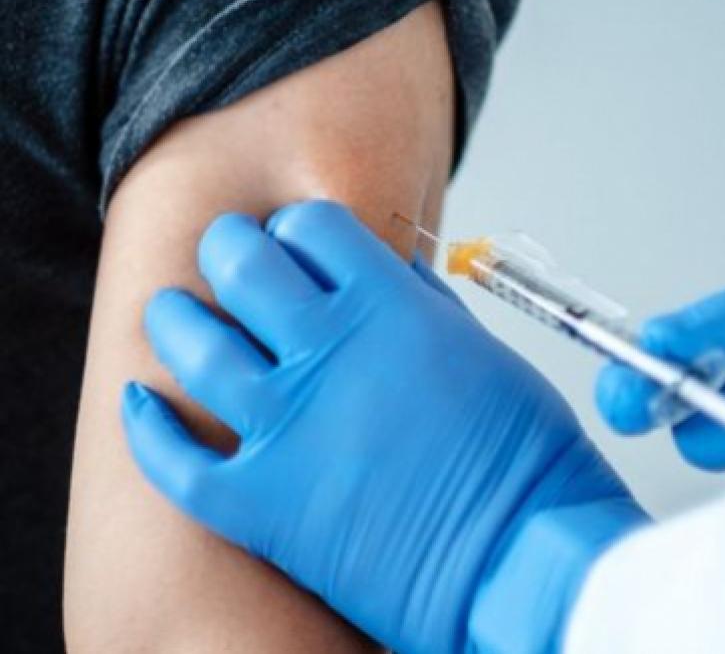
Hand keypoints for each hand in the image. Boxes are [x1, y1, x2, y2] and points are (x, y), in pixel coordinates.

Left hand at [122, 201, 639, 652]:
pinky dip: (147, 427)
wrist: (521, 555)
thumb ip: (426, 307)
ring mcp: (286, 426)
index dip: (298, 229)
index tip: (296, 243)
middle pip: (241, 265)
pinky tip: (141, 405)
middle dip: (229, 249)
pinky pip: (173, 459)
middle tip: (228, 257)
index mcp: (390, 307)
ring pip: (193, 347)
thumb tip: (393, 276)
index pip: (311, 228)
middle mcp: (328, 352)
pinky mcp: (261, 501)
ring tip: (173, 314)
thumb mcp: (486, 352)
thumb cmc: (523, 460)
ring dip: (176, 320)